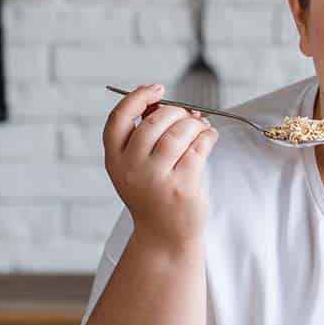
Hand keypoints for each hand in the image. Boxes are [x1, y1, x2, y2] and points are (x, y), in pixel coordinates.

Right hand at [102, 84, 217, 246]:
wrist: (164, 236)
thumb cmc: (154, 194)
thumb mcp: (137, 166)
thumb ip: (145, 135)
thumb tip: (165, 101)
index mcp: (114, 160)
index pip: (118, 118)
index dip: (137, 97)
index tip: (157, 88)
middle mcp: (131, 168)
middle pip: (154, 122)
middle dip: (177, 112)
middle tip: (189, 115)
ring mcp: (155, 178)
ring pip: (178, 133)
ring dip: (194, 124)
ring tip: (201, 127)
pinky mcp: (180, 186)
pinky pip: (198, 148)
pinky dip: (207, 137)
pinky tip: (209, 137)